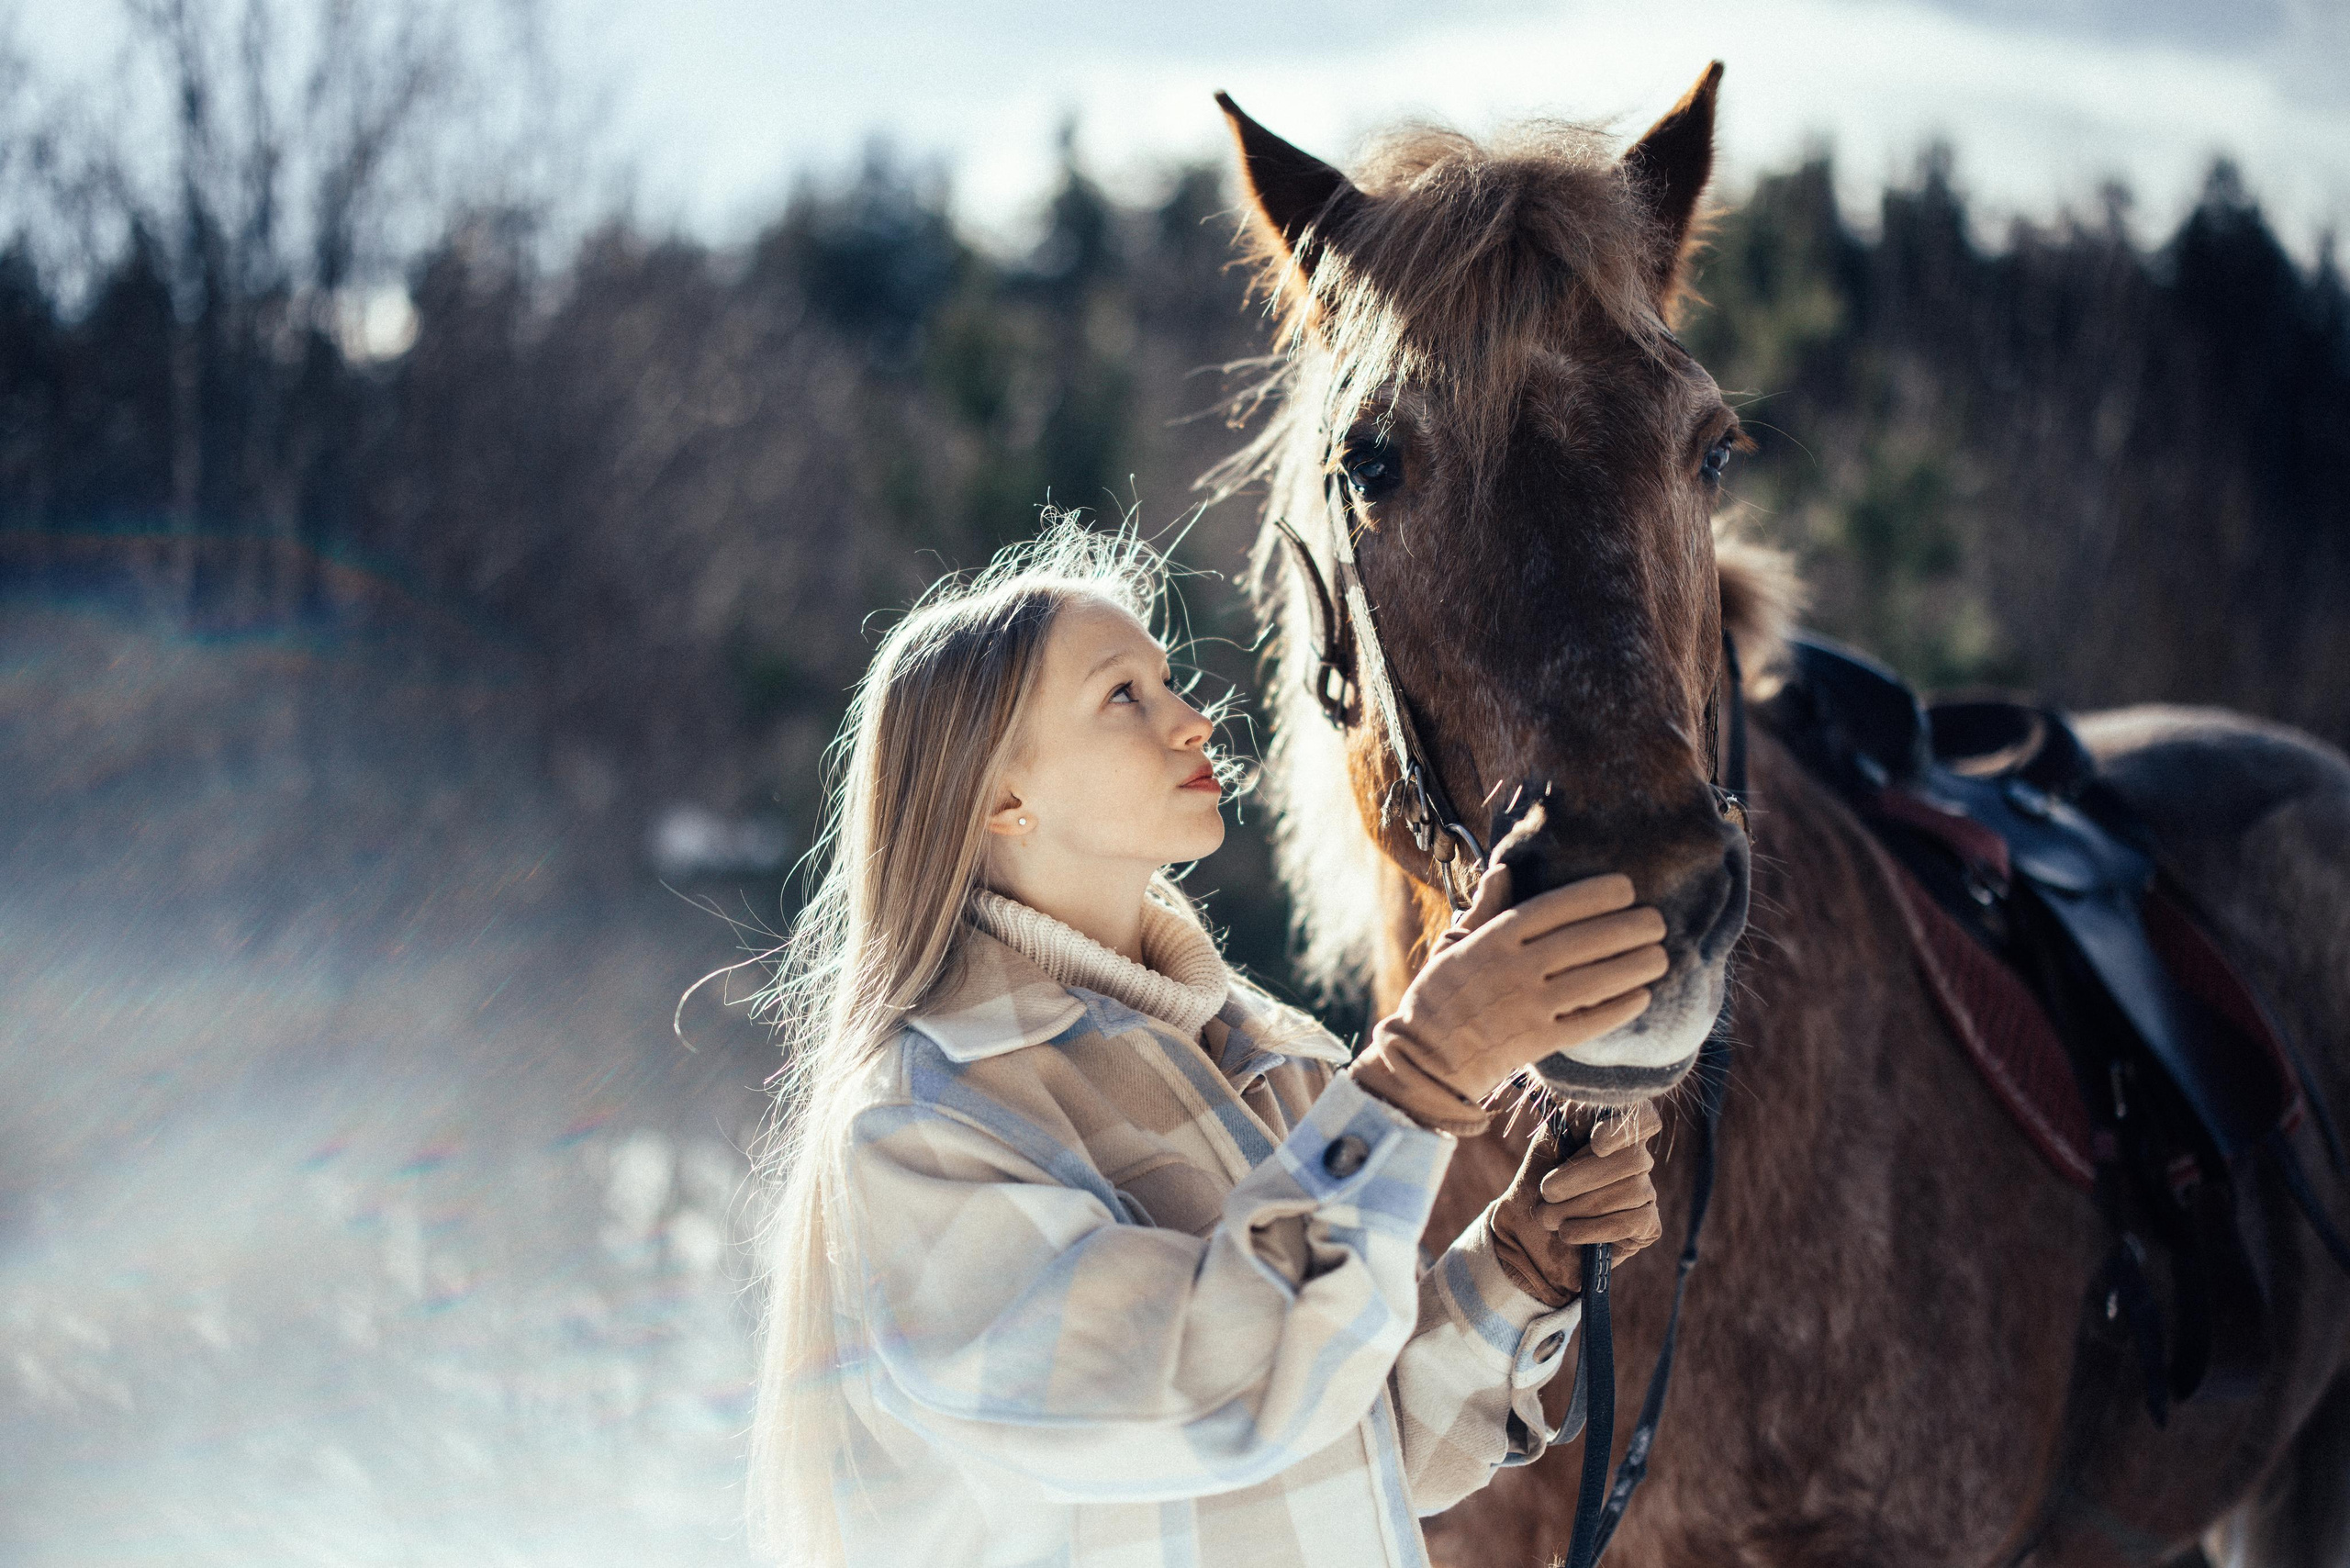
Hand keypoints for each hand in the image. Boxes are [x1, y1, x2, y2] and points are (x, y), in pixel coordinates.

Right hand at [1345, 864, 1667, 1132]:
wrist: (1426, 1058)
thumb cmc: (1440, 995)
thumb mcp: (1453, 944)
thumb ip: (1484, 909)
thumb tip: (1503, 869)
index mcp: (1493, 939)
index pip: (1553, 908)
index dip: (1594, 895)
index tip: (1626, 888)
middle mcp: (1513, 969)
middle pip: (1583, 942)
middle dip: (1628, 929)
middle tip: (1657, 922)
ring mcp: (1527, 1007)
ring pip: (1592, 981)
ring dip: (1633, 967)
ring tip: (1661, 957)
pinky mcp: (1537, 1042)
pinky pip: (1587, 1023)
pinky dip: (1617, 1009)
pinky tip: (1642, 997)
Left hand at [1490, 1103, 1665, 1307]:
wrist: (1525, 1237)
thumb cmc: (1535, 1186)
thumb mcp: (1548, 1147)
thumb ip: (1572, 1119)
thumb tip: (1593, 1101)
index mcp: (1613, 1133)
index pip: (1644, 1117)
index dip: (1626, 1128)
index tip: (1596, 1143)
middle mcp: (1636, 1160)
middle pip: (1633, 1158)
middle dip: (1581, 1178)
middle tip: (1546, 1193)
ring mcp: (1646, 1193)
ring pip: (1630, 1191)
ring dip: (1579, 1207)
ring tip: (1548, 1217)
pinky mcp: (1648, 1227)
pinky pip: (1631, 1222)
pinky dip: (1593, 1228)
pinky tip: (1568, 1233)